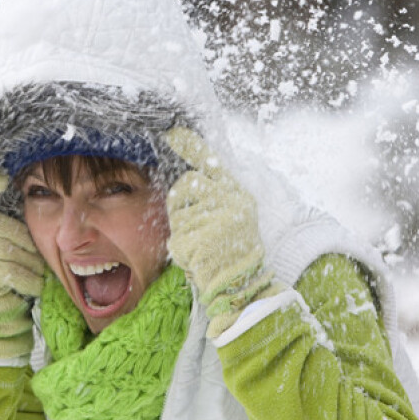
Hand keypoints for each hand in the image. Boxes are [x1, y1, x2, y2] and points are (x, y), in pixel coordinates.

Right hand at [0, 175, 44, 359]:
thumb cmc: (12, 276)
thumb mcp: (14, 247)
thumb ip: (16, 227)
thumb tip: (39, 201)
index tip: (1, 179)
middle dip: (21, 237)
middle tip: (39, 254)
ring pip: (1, 250)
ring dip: (28, 262)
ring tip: (41, 272)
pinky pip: (3, 272)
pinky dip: (25, 278)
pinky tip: (36, 285)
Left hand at [165, 127, 282, 336]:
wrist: (244, 285)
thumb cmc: (236, 250)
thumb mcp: (235, 214)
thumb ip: (217, 189)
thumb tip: (192, 165)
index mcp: (238, 195)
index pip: (210, 163)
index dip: (192, 146)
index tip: (173, 133)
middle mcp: (230, 202)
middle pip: (186, 185)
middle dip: (182, 202)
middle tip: (197, 223)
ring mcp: (215, 220)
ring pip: (179, 213)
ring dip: (183, 229)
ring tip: (204, 244)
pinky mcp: (199, 240)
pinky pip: (177, 236)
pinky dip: (183, 249)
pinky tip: (199, 257)